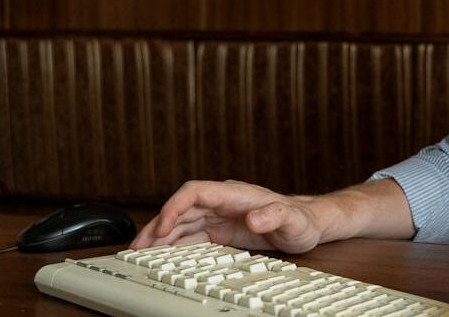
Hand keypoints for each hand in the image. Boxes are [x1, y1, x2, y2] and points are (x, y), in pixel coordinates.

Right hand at [129, 179, 330, 252]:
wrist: (308, 225)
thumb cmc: (301, 220)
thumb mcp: (292, 221)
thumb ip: (275, 216)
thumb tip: (255, 216)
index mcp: (234, 194)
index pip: (195, 192)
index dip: (175, 206)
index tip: (163, 224)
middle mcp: (222, 202)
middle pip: (181, 209)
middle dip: (158, 226)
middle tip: (139, 247)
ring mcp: (219, 216)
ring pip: (181, 222)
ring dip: (161, 236)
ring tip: (141, 253)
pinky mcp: (219, 230)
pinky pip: (190, 235)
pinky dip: (174, 245)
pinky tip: (162, 255)